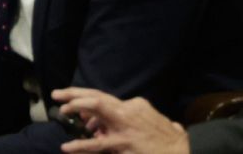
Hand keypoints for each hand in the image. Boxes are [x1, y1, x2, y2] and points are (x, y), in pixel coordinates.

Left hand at [51, 87, 189, 153]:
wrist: (185, 152)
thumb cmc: (168, 140)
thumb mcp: (151, 122)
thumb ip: (131, 119)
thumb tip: (101, 126)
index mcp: (135, 105)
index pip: (105, 98)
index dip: (86, 100)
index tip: (73, 104)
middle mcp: (129, 111)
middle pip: (97, 97)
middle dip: (75, 94)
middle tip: (57, 95)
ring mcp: (125, 127)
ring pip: (97, 109)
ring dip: (75, 108)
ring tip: (61, 112)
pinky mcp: (124, 144)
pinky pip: (98, 144)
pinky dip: (81, 145)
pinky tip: (68, 148)